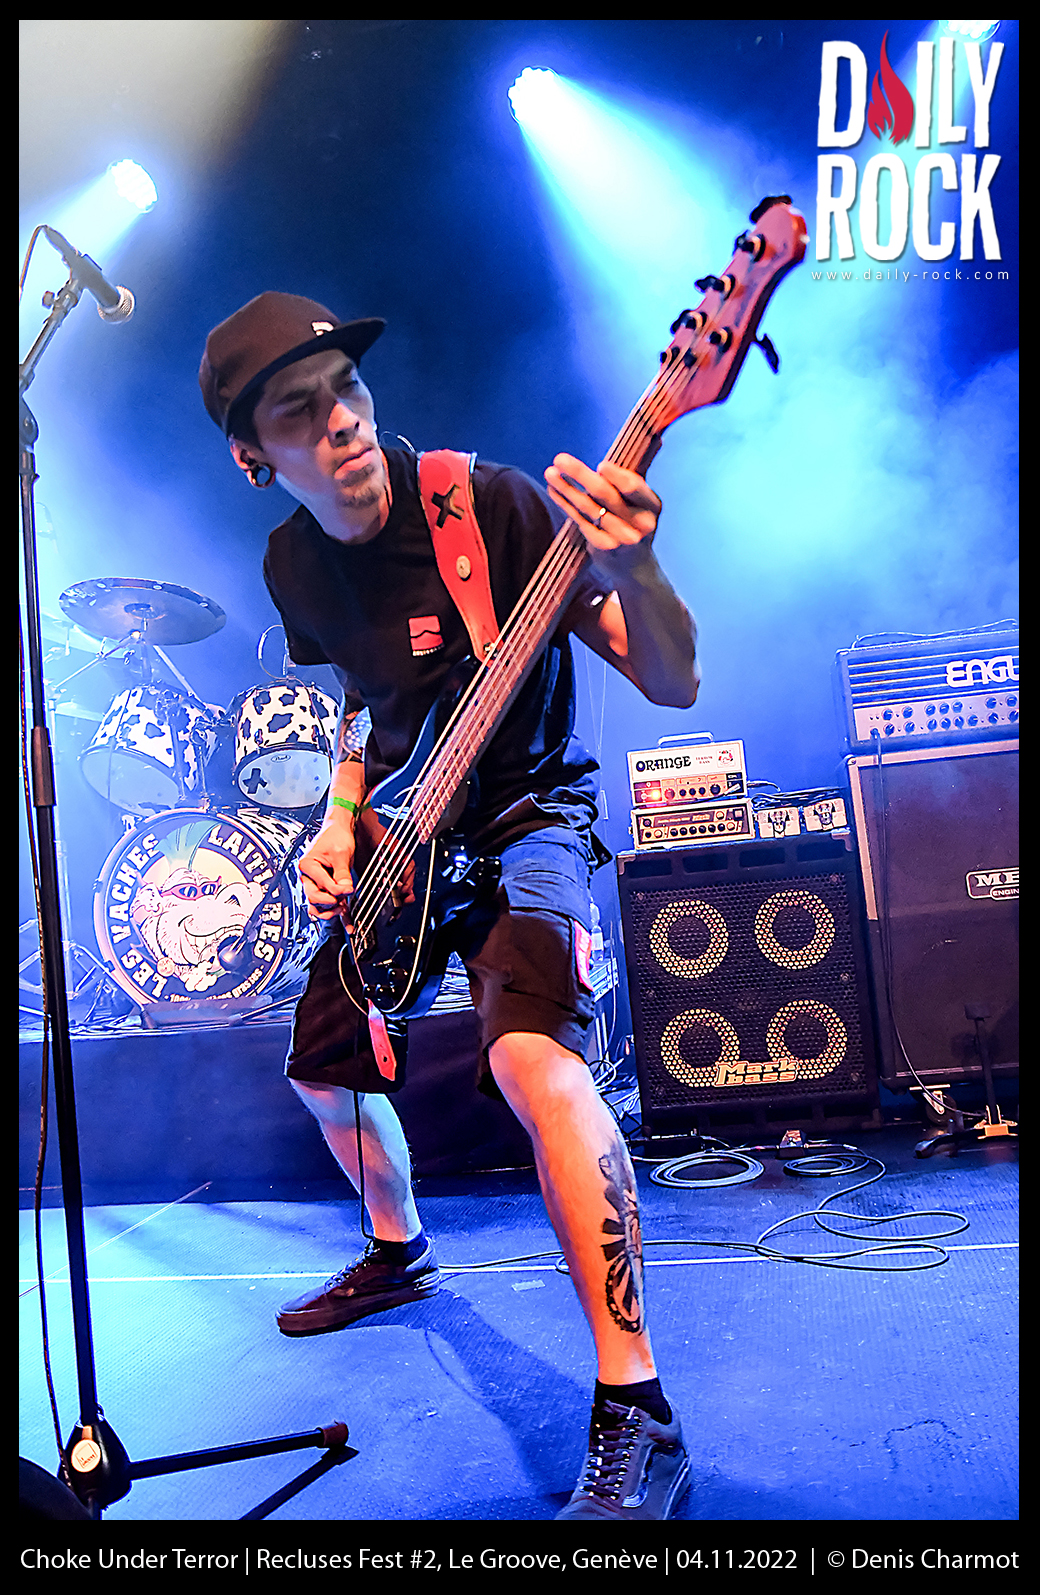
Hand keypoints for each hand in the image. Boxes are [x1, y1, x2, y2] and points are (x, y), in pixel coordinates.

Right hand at [298, 810, 355, 925]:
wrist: (338, 830)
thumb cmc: (335, 837)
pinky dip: (338, 915)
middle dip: (330, 901)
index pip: (320, 886)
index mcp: (306, 866)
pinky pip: (329, 905)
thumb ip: (342, 874)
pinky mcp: (324, 888)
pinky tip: (348, 925)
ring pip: (316, 906)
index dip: (336, 890)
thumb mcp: (341, 854)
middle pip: (314, 898)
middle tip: (343, 898)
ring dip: (329, 911)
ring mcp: (314, 884)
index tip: (349, 888)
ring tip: (342, 908)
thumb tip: (346, 890)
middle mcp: (307, 877)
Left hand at [544, 454, 661, 566]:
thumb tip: (658, 439)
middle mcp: (639, 523)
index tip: (600, 465)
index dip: (616, 475)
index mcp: (652, 506)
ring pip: (588, 507)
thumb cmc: (634, 524)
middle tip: (560, 459)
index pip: (633, 487)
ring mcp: (620, 538)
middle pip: (606, 494)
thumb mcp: (642, 503)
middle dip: (580, 474)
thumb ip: (637, 475)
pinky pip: (580, 521)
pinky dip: (566, 504)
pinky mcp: (603, 549)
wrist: (635, 568)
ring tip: (550, 472)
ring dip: (566, 488)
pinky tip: (555, 490)